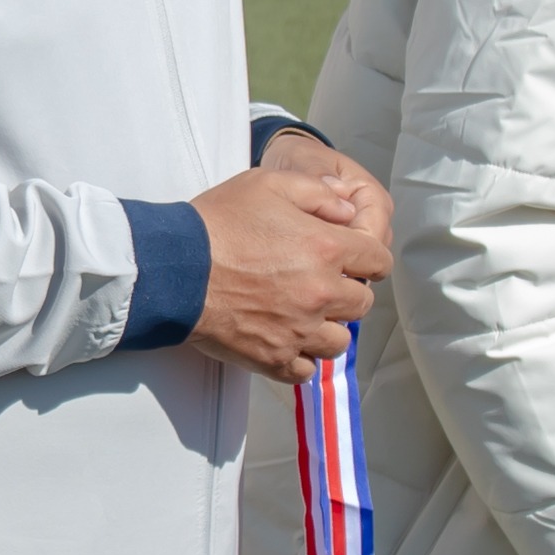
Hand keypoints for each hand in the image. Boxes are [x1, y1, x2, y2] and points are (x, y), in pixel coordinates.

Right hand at [185, 147, 389, 380]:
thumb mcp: (269, 184)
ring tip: (305, 315)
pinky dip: (301, 358)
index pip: (379, 261)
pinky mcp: (274, 357)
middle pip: (362, 303)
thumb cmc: (217, 224)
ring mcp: (299, 330)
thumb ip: (318, 192)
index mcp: (327, 249)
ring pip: (339, 342)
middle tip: (321, 283)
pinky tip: (287, 340)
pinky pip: (306, 371)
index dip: (368, 258)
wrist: (175, 269)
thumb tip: (348, 210)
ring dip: (328, 328)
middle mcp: (321, 293)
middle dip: (347, 291)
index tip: (354, 259)